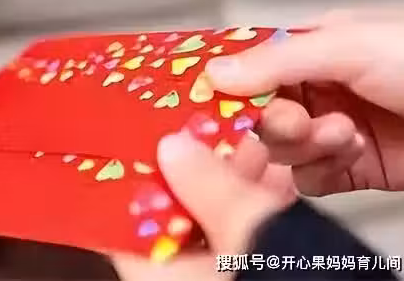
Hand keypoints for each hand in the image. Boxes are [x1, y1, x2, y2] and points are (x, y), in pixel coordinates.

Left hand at [112, 131, 293, 280]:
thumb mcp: (250, 239)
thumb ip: (210, 191)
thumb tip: (172, 148)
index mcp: (160, 278)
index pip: (128, 228)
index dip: (140, 182)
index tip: (152, 143)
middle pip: (174, 222)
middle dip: (196, 174)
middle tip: (210, 137)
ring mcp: (214, 280)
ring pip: (213, 230)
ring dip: (233, 187)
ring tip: (253, 150)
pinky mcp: (246, 277)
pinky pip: (243, 246)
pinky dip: (257, 213)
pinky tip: (275, 185)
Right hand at [205, 7, 403, 194]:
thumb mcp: (349, 46)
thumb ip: (277, 61)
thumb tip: (216, 72)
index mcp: (312, 50)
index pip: (250, 71)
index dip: (231, 90)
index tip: (218, 106)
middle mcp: (316, 90)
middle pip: (259, 117)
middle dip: (277, 124)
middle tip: (299, 122)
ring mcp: (330, 130)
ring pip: (280, 150)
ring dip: (306, 146)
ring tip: (344, 134)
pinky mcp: (348, 168)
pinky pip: (306, 178)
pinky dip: (319, 171)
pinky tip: (349, 154)